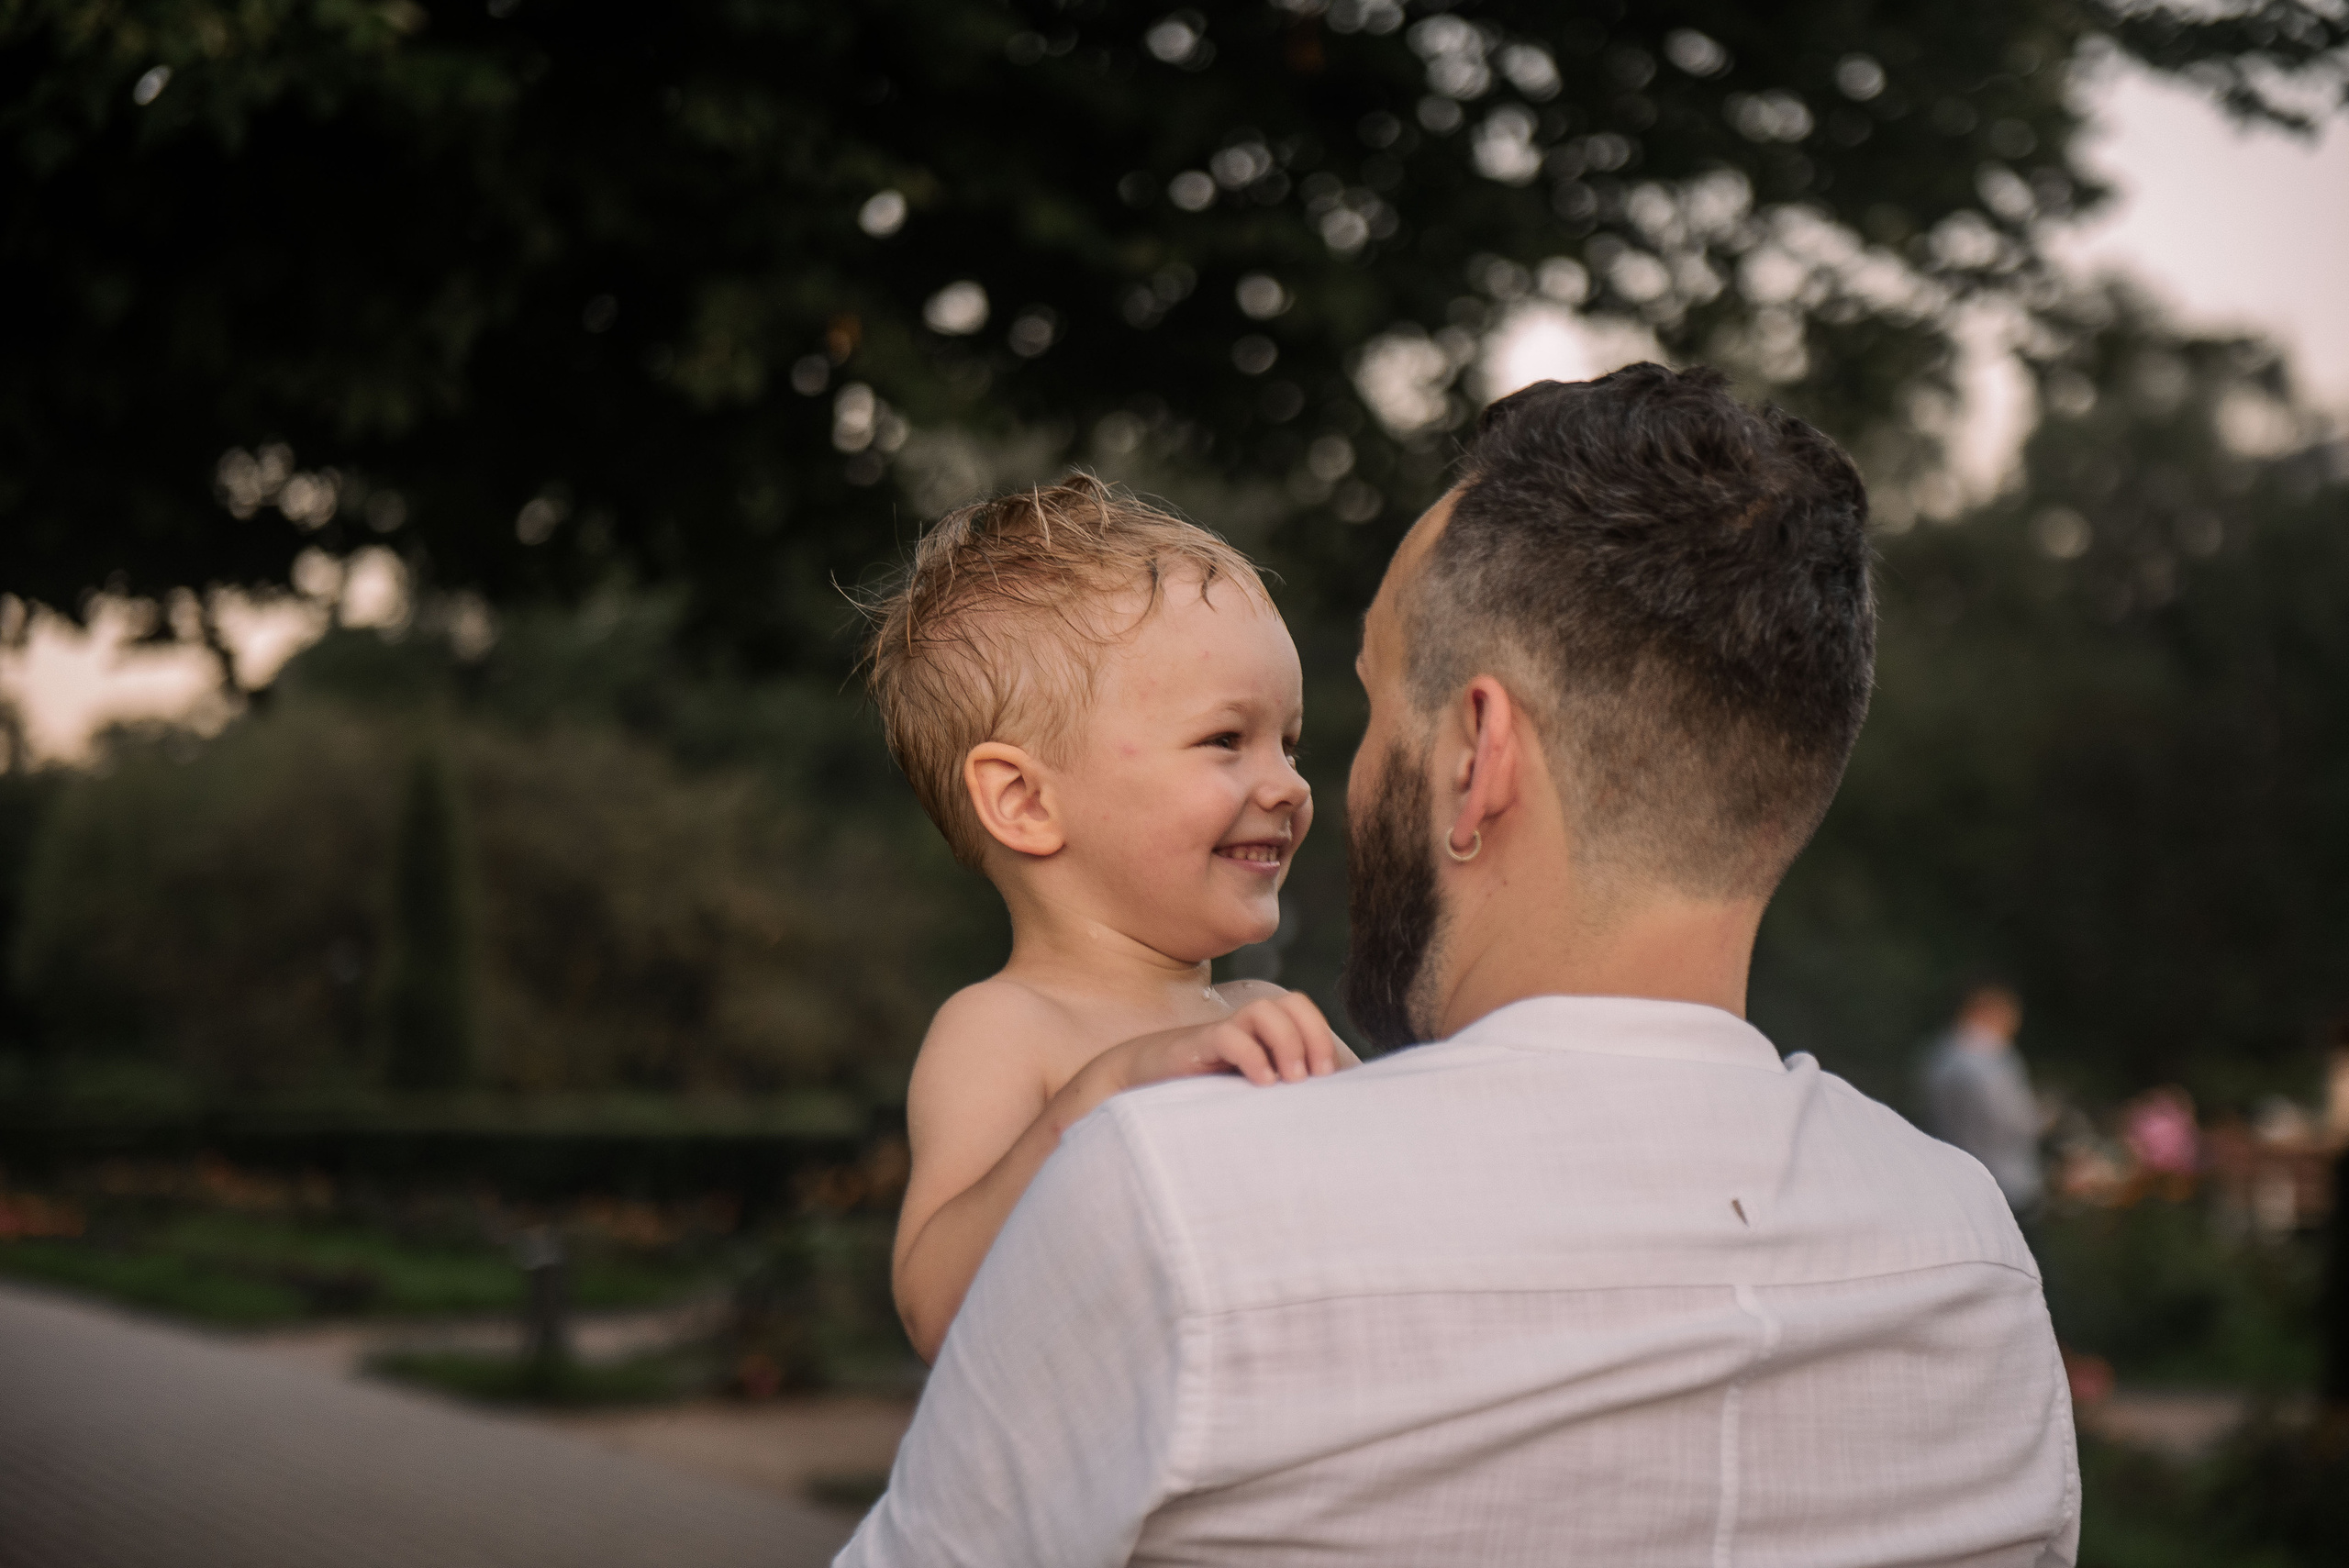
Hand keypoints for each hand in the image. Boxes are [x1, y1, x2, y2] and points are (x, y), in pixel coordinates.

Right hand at [1110, 993, 1352, 1091]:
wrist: (1138, 1084)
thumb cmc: (1201, 1094)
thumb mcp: (1249, 1094)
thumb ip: (1281, 1092)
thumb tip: (1325, 1108)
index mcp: (1262, 1034)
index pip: (1302, 1010)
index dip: (1322, 1036)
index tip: (1329, 1077)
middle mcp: (1246, 1028)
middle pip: (1292, 1002)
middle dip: (1313, 1035)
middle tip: (1314, 1076)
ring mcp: (1222, 1034)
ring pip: (1264, 1010)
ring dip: (1288, 1041)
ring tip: (1290, 1080)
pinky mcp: (1197, 1046)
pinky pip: (1228, 1035)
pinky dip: (1251, 1055)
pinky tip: (1261, 1083)